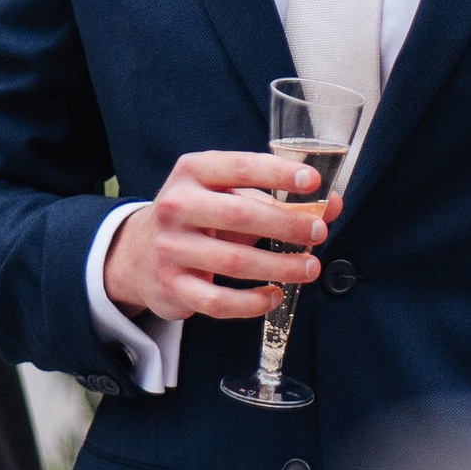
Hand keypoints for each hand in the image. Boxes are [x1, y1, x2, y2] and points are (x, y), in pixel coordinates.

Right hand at [102, 151, 341, 324]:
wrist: (138, 253)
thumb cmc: (198, 217)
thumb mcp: (228, 196)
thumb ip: (277, 198)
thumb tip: (332, 205)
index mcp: (193, 172)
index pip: (238, 167)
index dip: (276, 172)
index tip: (311, 181)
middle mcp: (177, 206)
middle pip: (238, 215)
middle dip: (285, 224)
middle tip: (318, 232)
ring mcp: (171, 248)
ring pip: (233, 261)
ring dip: (279, 266)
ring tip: (309, 267)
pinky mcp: (172, 286)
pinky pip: (217, 301)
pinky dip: (251, 303)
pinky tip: (274, 296)